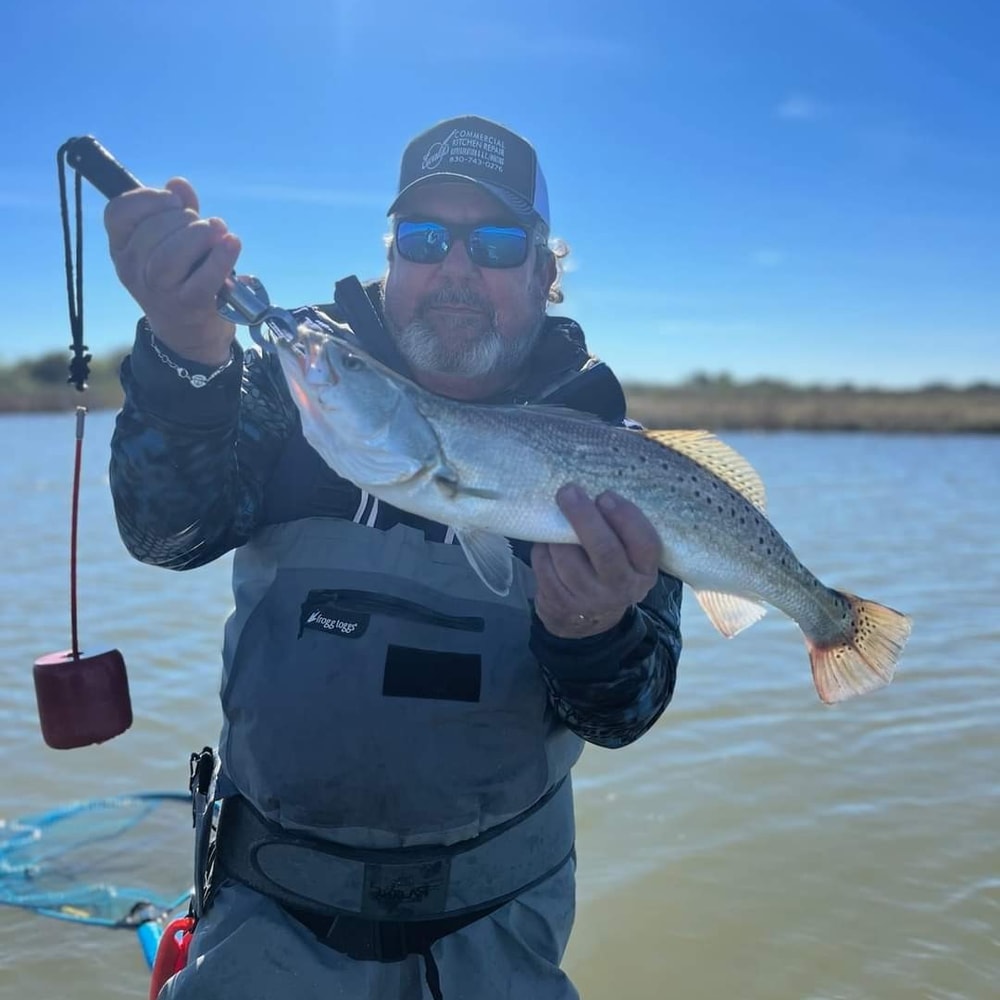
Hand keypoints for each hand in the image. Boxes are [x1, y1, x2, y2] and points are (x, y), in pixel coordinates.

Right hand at [104, 177, 240, 364]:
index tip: (174, 201)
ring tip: (217, 232)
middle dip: (183, 218)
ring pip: (171, 254)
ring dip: (200, 235)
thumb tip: (179, 184)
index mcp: (122, 249)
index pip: (118, 212)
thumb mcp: (173, 243)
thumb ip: (176, 212)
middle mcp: (133, 271)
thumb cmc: (183, 278)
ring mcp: (160, 291)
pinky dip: (222, 256)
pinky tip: (232, 243)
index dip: (147, 197)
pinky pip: (204, 277)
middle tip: (204, 224)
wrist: (191, 334)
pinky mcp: (190, 306)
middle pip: (152, 230)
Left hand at [531, 484, 660, 637]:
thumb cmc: (610, 566)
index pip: (645, 543)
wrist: (590, 615)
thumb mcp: (627, 553)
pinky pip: (545, 566)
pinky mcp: (560, 602)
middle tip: (569, 491)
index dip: (625, 516)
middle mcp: (622, 588)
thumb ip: (619, 528)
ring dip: (557, 533)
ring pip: (567, 558)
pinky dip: (542, 548)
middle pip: (604, 550)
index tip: (605, 495)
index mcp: (644, 570)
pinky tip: (547, 542)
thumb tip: (592, 488)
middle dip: (584, 517)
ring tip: (557, 517)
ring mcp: (590, 599)